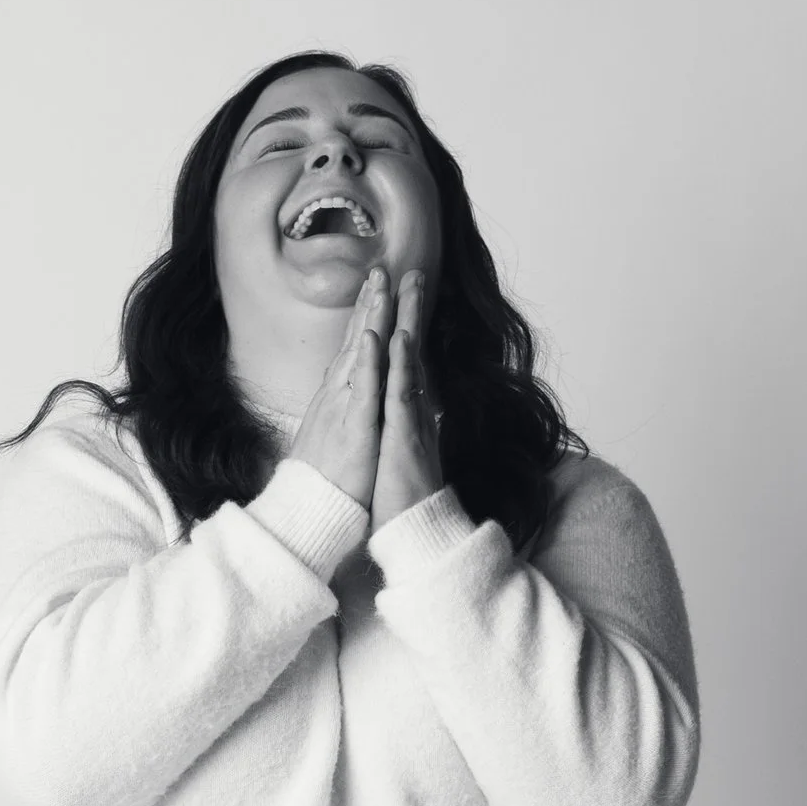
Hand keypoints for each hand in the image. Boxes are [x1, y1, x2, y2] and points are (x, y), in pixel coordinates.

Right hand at [287, 266, 393, 508]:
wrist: (307, 518)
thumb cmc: (322, 486)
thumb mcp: (333, 442)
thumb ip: (340, 417)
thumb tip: (344, 405)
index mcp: (336, 402)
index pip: (353, 351)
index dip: (365, 319)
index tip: (375, 290)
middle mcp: (336, 399)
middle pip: (356, 342)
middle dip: (369, 304)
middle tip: (380, 269)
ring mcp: (343, 411)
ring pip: (360, 356)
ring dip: (371, 320)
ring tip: (381, 286)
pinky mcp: (353, 430)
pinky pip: (362, 391)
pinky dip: (369, 363)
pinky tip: (375, 337)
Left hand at [370, 268, 442, 533]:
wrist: (411, 535)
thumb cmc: (400, 498)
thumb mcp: (399, 452)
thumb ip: (406, 425)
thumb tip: (410, 407)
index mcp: (406, 412)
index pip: (404, 360)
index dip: (403, 325)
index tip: (400, 293)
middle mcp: (412, 411)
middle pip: (411, 350)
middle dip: (411, 309)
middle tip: (412, 271)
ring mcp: (409, 422)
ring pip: (409, 363)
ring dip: (408, 322)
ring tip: (407, 285)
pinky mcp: (403, 437)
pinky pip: (399, 395)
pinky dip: (395, 364)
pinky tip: (394, 336)